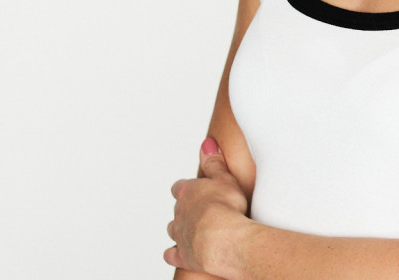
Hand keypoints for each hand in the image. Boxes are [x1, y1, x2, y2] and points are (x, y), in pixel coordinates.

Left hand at [165, 137, 250, 274]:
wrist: (222, 238)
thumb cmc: (226, 207)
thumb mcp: (224, 177)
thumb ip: (214, 162)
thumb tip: (206, 143)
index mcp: (188, 192)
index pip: (180, 187)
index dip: (186, 187)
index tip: (194, 188)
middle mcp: (179, 213)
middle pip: (177, 208)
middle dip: (186, 208)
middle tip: (200, 208)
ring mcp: (180, 234)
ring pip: (173, 229)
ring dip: (180, 228)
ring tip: (192, 228)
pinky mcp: (183, 254)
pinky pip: (172, 253)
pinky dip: (175, 252)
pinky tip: (179, 251)